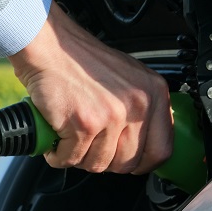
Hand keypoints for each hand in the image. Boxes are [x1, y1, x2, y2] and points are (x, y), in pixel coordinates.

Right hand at [8, 2, 172, 173]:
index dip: (142, 164)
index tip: (129, 163)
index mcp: (153, 93)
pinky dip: (59, 155)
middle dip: (104, 161)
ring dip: (79, 158)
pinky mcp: (82, 124)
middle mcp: (137, 105)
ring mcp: (110, 116)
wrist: (50, 46)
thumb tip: (142, 138)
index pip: (161, 150)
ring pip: (98, 164)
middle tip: (89, 148)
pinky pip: (71, 158)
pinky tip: (55, 142)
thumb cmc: (80, 58)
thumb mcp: (128, 76)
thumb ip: (141, 105)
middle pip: (127, 163)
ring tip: (69, 141)